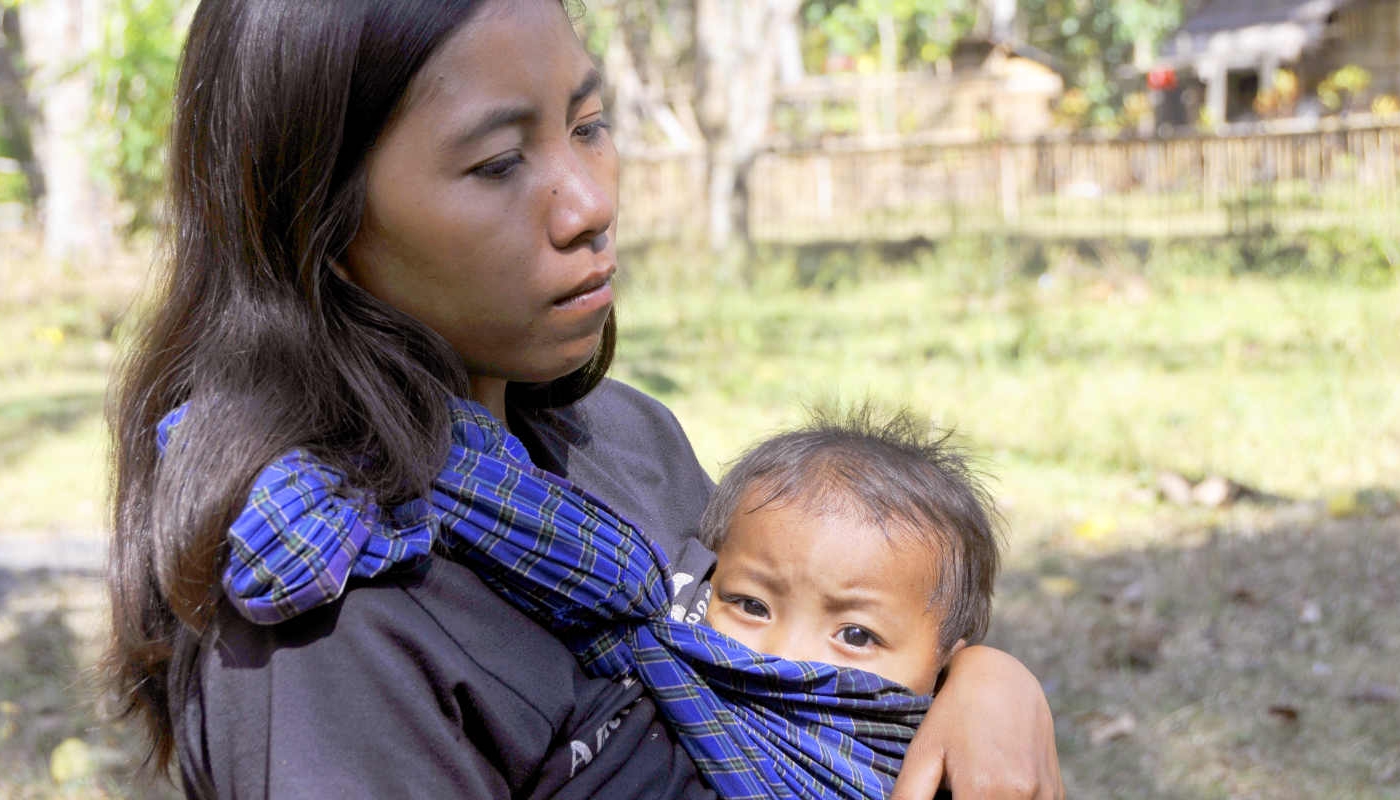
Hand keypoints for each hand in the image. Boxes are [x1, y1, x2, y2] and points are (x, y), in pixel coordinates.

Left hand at [891, 645, 1062, 798]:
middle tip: (952, 788)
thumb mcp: (923, 754)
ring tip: (967, 784)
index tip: (943, 795)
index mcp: (986, 790)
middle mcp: (1023, 796)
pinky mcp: (1057, 793)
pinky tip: (991, 783)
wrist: (1002, 678)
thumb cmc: (954, 714)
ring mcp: (1046, 796)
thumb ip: (908, 797)